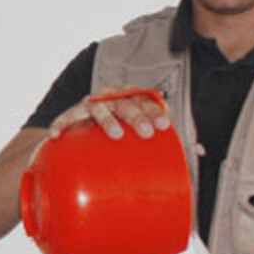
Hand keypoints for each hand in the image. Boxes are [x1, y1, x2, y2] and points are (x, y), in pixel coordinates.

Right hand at [48, 87, 172, 140]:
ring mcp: (93, 105)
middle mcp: (113, 99)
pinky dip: (62, 124)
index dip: (155, 111)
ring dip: (108, 120)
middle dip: (137, 116)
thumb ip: (158, 143)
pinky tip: (58, 134)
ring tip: (116, 133)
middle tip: (146, 132)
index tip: (164, 125)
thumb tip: (195, 154)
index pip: (145, 101)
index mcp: (131, 100)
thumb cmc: (118, 134)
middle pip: (126, 104)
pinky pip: (67, 117)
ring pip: (100, 107)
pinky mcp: (75, 113)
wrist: (84, 131)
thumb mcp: (136, 136)